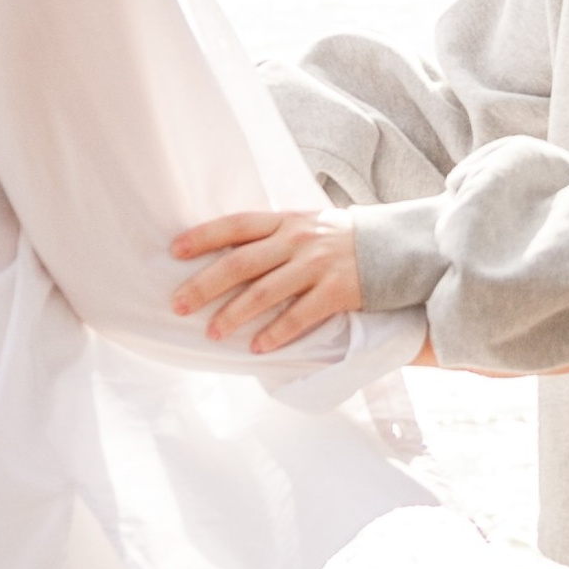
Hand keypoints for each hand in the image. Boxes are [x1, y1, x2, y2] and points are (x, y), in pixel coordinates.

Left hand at [171, 209, 361, 355]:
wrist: (394, 247)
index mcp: (285, 221)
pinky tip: (257, 347)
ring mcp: (317, 265)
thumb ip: (272, 235)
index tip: (174, 251)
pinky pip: (300, 316)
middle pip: (242, 263)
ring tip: (212, 332)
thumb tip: (225, 252)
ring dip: (235, 314)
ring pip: (266, 292)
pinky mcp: (336, 291)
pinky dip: (276, 333)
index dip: (204, 236)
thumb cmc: (339, 240)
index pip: (237, 225)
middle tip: (178, 305)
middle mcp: (297, 240)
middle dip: (206, 285)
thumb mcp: (306, 225)